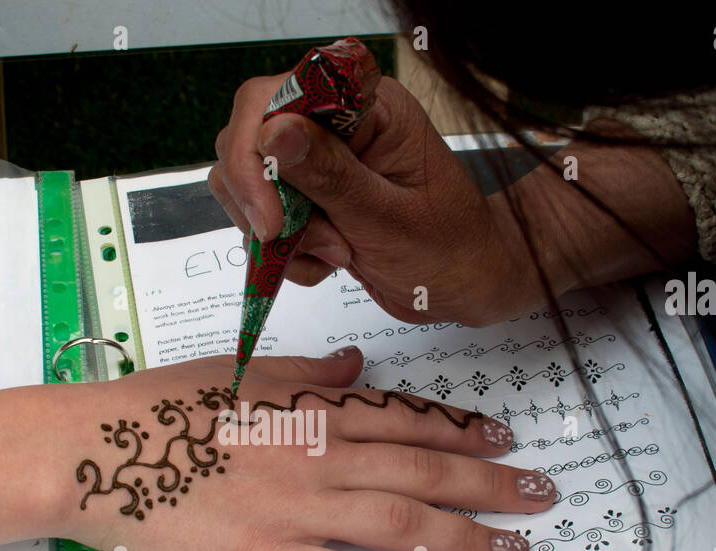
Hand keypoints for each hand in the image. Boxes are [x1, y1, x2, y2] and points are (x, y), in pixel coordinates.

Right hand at [57, 349, 555, 550]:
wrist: (98, 453)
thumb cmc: (160, 409)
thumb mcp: (239, 373)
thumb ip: (307, 376)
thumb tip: (358, 366)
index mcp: (311, 409)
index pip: (406, 419)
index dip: (464, 430)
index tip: (505, 440)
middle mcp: (318, 455)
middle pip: (425, 468)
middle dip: (492, 483)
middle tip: (541, 496)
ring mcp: (297, 509)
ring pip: (404, 520)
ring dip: (469, 536)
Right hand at [210, 75, 531, 325]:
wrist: (466, 286)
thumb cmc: (451, 248)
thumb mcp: (388, 217)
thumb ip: (330, 176)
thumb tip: (273, 131)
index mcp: (366, 108)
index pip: (275, 98)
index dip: (256, 153)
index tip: (270, 217)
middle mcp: (337, 127)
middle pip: (249, 141)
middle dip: (264, 201)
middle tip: (291, 240)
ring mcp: (321, 165)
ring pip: (251, 186)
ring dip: (280, 234)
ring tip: (336, 253)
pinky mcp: (312, 202)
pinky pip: (267, 222)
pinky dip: (288, 254)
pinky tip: (331, 263)